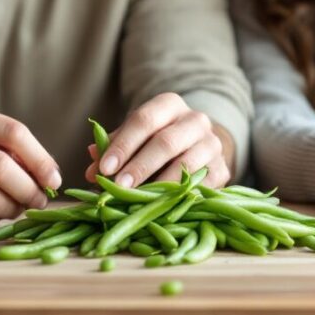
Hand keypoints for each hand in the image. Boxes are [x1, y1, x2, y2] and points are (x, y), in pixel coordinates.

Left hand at [84, 92, 232, 187]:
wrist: (200, 146)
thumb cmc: (157, 140)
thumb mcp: (136, 136)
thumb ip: (113, 146)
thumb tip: (92, 162)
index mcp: (170, 105)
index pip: (144, 120)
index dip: (123, 145)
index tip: (104, 167)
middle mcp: (196, 120)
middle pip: (166, 142)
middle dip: (139, 166)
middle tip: (118, 187)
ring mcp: (213, 145)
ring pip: (186, 165)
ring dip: (158, 185)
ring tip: (137, 201)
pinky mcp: (222, 170)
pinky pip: (200, 186)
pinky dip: (179, 199)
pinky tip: (161, 209)